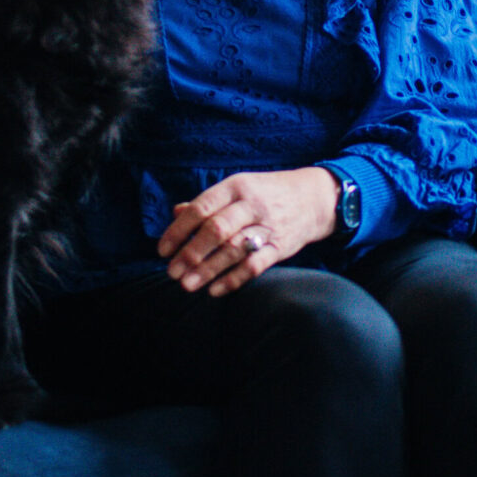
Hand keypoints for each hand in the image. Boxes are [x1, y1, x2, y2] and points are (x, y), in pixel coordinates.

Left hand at [159, 166, 340, 297]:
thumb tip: (177, 213)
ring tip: (187, 285)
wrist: (314, 198)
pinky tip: (215, 290)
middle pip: (216, 230)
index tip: (162, 250)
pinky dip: (235, 279)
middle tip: (172, 272)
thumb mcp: (238, 188)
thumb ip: (209, 202)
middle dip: (191, 253)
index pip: (202, 208)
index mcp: (236, 186)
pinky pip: (256, 265)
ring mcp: (268, 226)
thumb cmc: (267, 193)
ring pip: (233, 250)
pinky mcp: (280, 247)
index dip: (179, 230)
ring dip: (208, 270)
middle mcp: (251, 205)